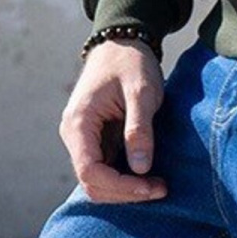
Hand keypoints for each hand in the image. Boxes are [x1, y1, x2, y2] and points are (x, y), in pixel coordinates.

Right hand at [60, 40, 168, 201]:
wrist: (122, 44)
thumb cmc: (131, 63)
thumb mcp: (141, 91)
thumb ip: (139, 129)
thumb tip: (141, 169)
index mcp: (79, 123)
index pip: (90, 171)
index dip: (120, 186)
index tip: (151, 186)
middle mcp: (74, 136)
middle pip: (92, 183)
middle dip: (125, 193)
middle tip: (161, 188)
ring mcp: (83, 141)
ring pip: (98, 182)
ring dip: (126, 191)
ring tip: (158, 184)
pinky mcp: (96, 142)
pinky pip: (106, 171)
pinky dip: (126, 180)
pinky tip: (150, 176)